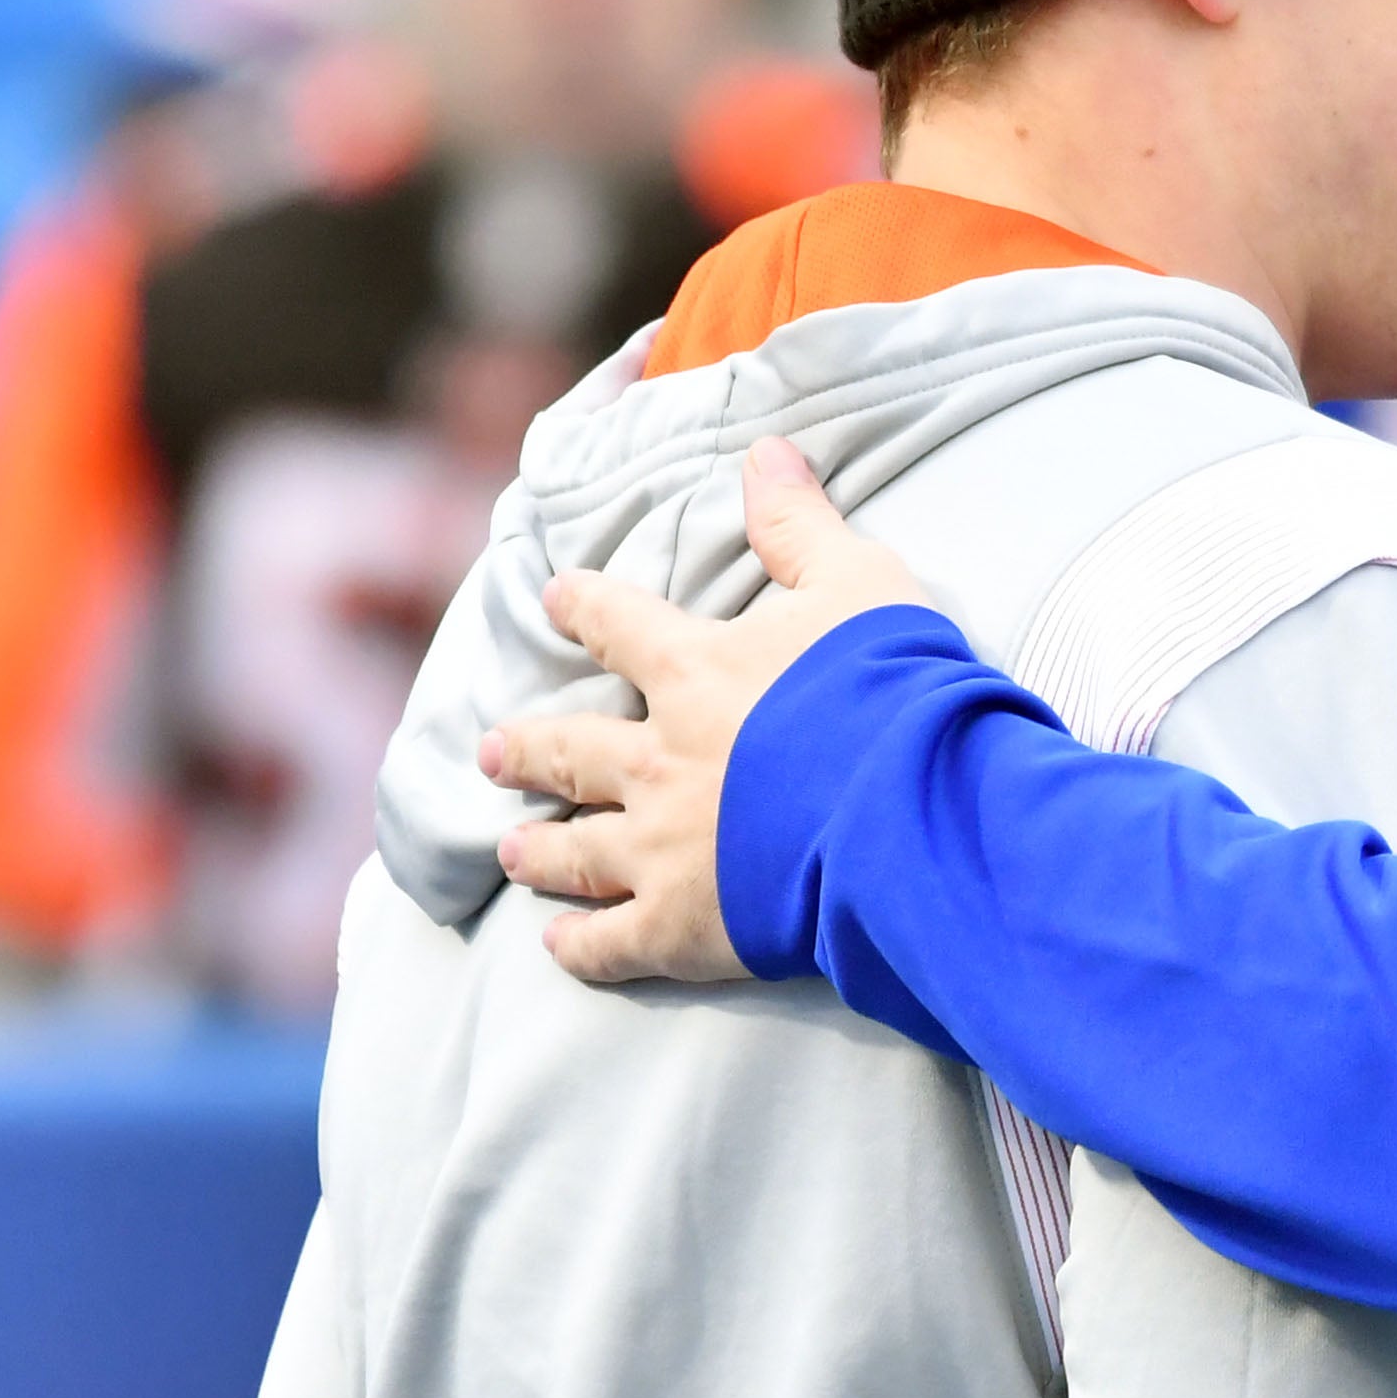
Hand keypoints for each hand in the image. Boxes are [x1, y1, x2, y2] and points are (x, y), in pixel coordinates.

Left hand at [488, 435, 934, 983]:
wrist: (907, 809)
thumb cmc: (890, 688)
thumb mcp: (859, 583)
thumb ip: (801, 523)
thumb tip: (763, 448)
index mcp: (695, 672)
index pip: (621, 625)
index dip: (586, 607)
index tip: (553, 597)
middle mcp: (658, 759)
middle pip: (573, 751)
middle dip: (528, 749)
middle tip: (490, 751)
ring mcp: (661, 849)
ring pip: (576, 851)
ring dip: (540, 849)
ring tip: (511, 847)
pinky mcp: (682, 926)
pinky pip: (609, 944)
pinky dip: (580, 948)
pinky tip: (558, 949)